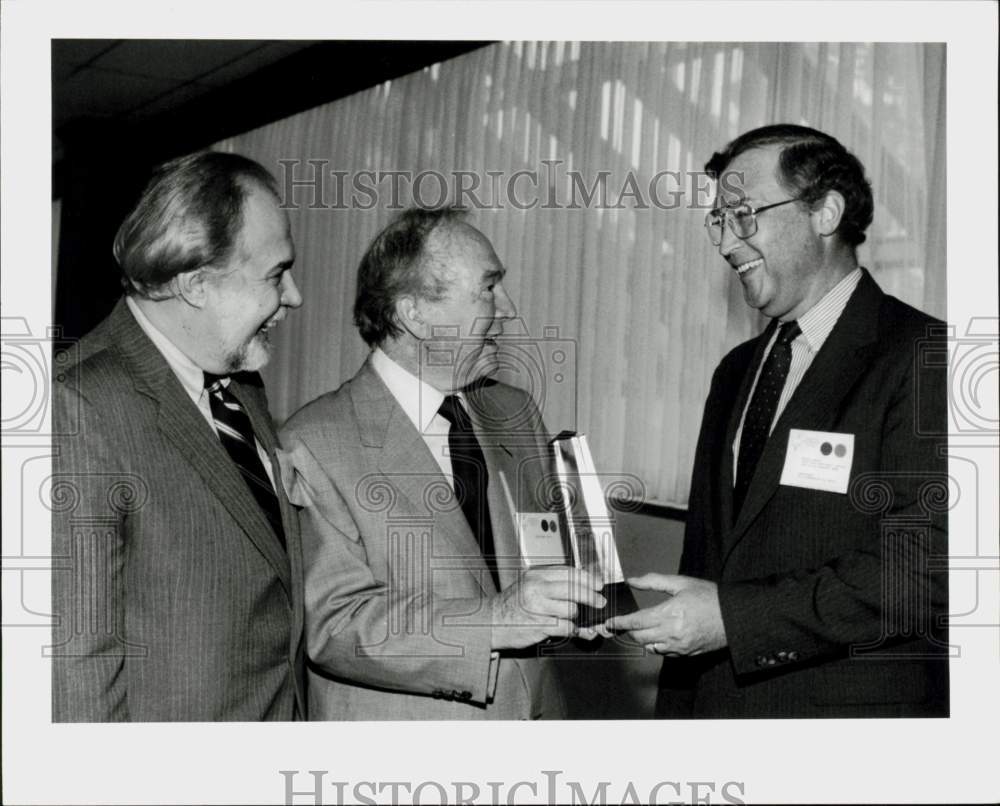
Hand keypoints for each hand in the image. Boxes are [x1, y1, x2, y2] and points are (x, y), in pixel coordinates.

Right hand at [490, 567, 605, 649]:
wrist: (490, 622)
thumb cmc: (511, 605)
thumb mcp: (529, 585)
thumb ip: (553, 583)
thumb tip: (583, 585)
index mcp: (536, 574)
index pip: (569, 572)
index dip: (588, 579)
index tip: (598, 585)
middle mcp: (537, 587)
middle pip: (575, 589)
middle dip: (592, 597)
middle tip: (600, 603)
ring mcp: (537, 606)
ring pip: (572, 610)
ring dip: (576, 617)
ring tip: (571, 619)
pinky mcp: (539, 625)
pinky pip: (566, 627)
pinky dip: (570, 630)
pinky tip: (567, 629)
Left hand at [604, 574, 726, 654]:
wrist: (733, 617)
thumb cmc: (709, 597)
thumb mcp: (681, 583)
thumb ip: (654, 582)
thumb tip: (633, 580)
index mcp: (669, 614)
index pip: (636, 622)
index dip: (620, 622)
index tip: (610, 622)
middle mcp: (672, 633)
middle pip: (639, 637)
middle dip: (629, 630)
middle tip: (623, 624)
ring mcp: (679, 646)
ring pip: (650, 646)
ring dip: (642, 638)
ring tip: (640, 629)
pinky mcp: (686, 653)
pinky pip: (663, 652)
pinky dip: (656, 645)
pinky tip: (658, 635)